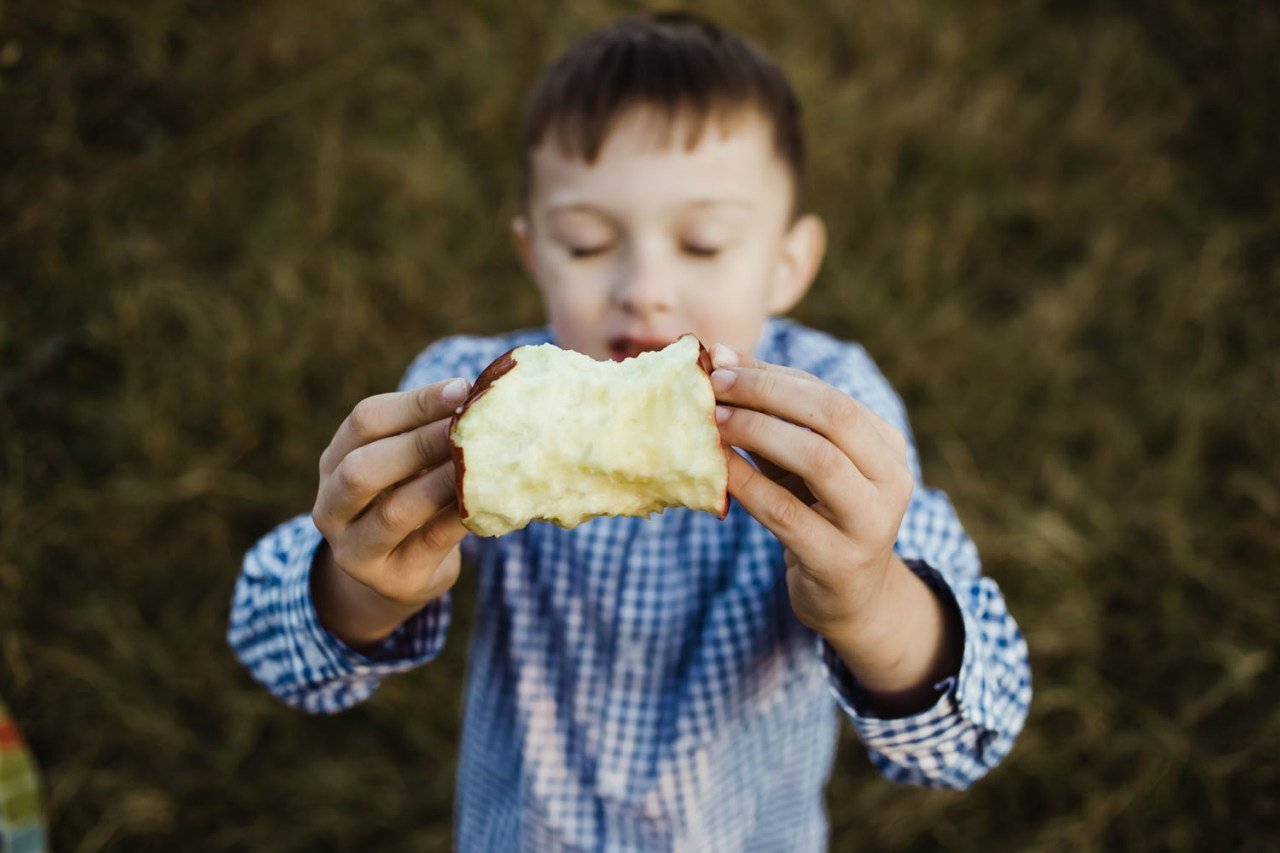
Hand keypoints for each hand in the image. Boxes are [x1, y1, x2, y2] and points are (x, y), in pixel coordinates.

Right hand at [310, 377, 470, 647]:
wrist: (398, 575)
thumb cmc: (408, 500)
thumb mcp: (402, 466)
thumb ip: (426, 434)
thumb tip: (480, 395)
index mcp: (334, 463)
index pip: (363, 422)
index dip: (414, 403)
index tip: (462, 389)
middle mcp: (332, 507)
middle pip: (363, 468)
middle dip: (420, 443)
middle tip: (467, 426)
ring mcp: (357, 550)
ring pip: (395, 511)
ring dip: (442, 481)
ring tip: (481, 461)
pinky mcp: (394, 579)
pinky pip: (430, 542)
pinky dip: (460, 516)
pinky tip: (488, 498)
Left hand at [709, 344, 958, 709]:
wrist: (848, 596)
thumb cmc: (816, 513)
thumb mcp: (799, 462)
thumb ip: (770, 415)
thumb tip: (719, 355)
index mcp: (886, 445)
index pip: (829, 394)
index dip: (772, 375)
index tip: (718, 360)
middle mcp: (890, 480)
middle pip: (832, 416)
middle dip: (767, 393)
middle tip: (713, 384)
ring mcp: (870, 523)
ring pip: (818, 460)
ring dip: (758, 432)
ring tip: (713, 420)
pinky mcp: (837, 560)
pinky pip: (785, 512)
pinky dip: (746, 484)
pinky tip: (715, 467)